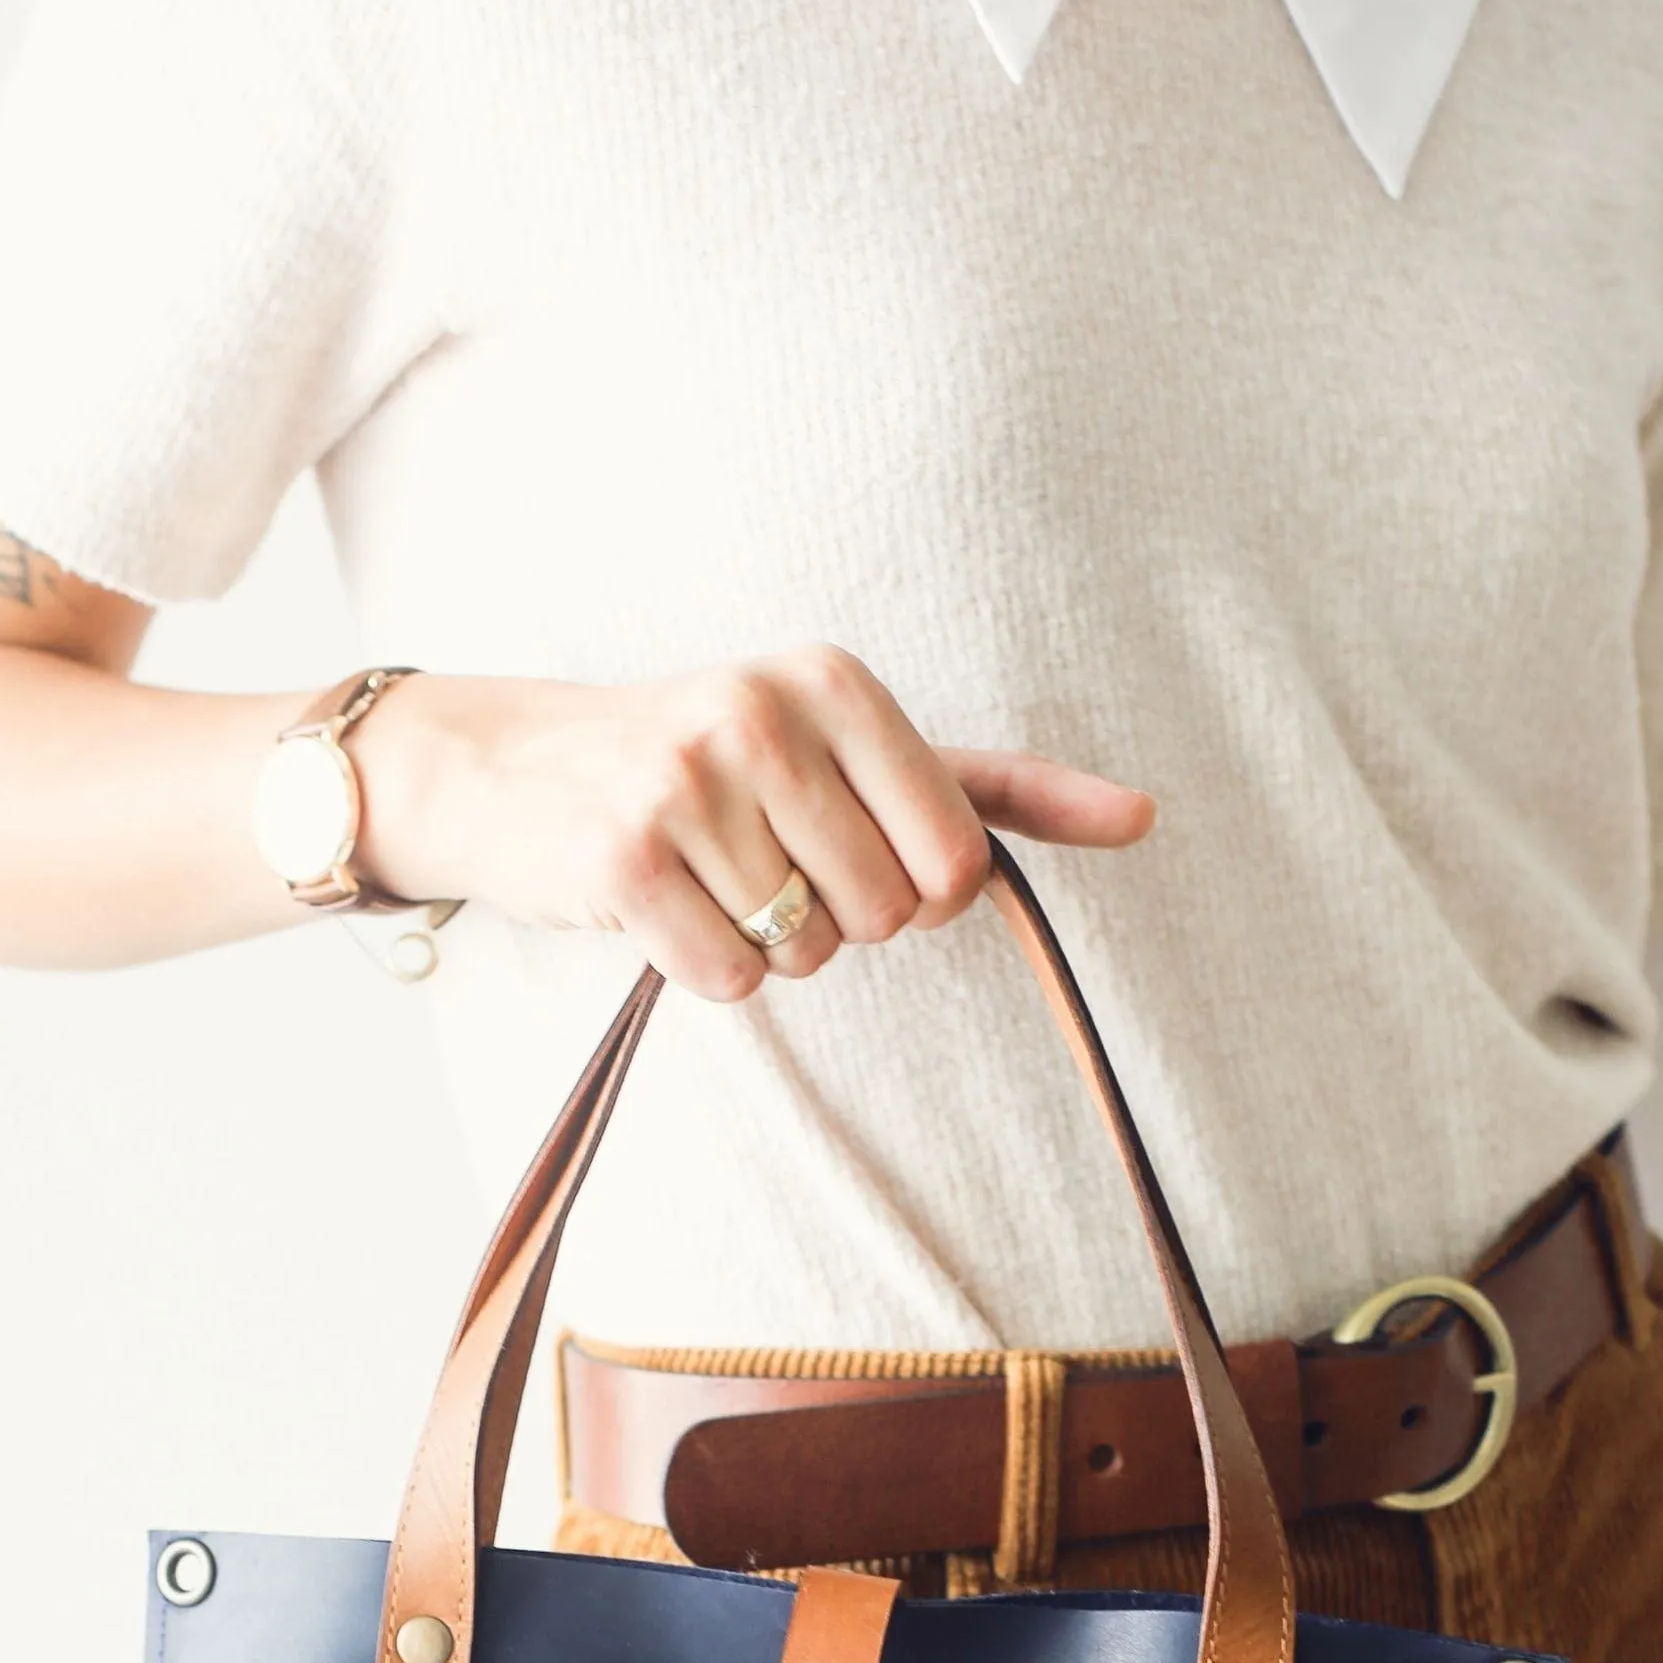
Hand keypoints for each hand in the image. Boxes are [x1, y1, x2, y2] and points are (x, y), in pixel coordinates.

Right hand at [353, 647, 1155, 1000]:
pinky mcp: (628, 859)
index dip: (911, 896)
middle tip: (759, 862)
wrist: (517, 771)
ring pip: (805, 954)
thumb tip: (1145, 818)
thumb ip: (996, 790)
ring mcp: (690, 782)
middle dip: (833, 922)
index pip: (956, 866)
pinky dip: (703, 970)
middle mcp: (767, 714)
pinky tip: (662, 906)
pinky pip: (731, 980)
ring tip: (705, 873)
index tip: (842, 849)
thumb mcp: (854, 750)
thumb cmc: (711, 768)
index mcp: (840, 683)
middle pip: (884, 919)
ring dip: (764, 946)